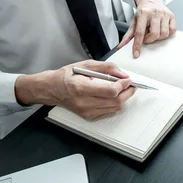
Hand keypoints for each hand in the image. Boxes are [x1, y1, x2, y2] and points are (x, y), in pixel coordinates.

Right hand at [15, 60, 135, 120]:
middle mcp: (84, 102)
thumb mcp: (85, 65)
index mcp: (81, 88)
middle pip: (116, 102)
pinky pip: (109, 111)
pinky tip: (112, 96)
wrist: (51, 89)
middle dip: (127, 92)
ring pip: (115, 108)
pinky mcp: (88, 116)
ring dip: (123, 98)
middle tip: (130, 85)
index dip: (123, 85)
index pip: (110, 91)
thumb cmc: (66, 76)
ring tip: (122, 89)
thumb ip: (106, 68)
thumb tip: (122, 73)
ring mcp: (86, 111)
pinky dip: (114, 103)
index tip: (128, 79)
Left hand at [118, 0, 175, 57]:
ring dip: (159, 37)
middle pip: (154, 34)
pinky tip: (162, 30)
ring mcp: (164, 14)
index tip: (136, 54)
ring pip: (164, 33)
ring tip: (154, 33)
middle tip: (147, 38)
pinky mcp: (172, 16)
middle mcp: (155, 12)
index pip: (140, 32)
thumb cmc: (142, 12)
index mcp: (143, 13)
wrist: (150, 0)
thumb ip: (128, 35)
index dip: (138, 45)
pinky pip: (172, 30)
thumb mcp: (134, 22)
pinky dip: (168, 34)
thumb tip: (121, 46)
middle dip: (150, 40)